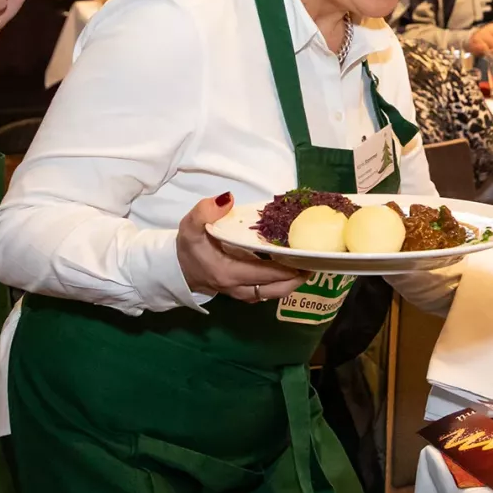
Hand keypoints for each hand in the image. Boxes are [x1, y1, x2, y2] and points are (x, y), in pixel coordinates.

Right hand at [175, 193, 305, 302]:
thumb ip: (205, 211)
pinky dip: (282, 283)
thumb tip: (228, 199)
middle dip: (297, 277)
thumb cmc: (188, 247)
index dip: (288, 268)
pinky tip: (294, 269)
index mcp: (228, 272)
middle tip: (316, 260)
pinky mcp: (244, 292)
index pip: (265, 274)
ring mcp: (242, 293)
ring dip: (292, 282)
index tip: (306, 255)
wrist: (177, 269)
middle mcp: (238, 288)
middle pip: (276, 289)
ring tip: (310, 264)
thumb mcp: (191, 226)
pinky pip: (268, 292)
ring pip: (274, 294)